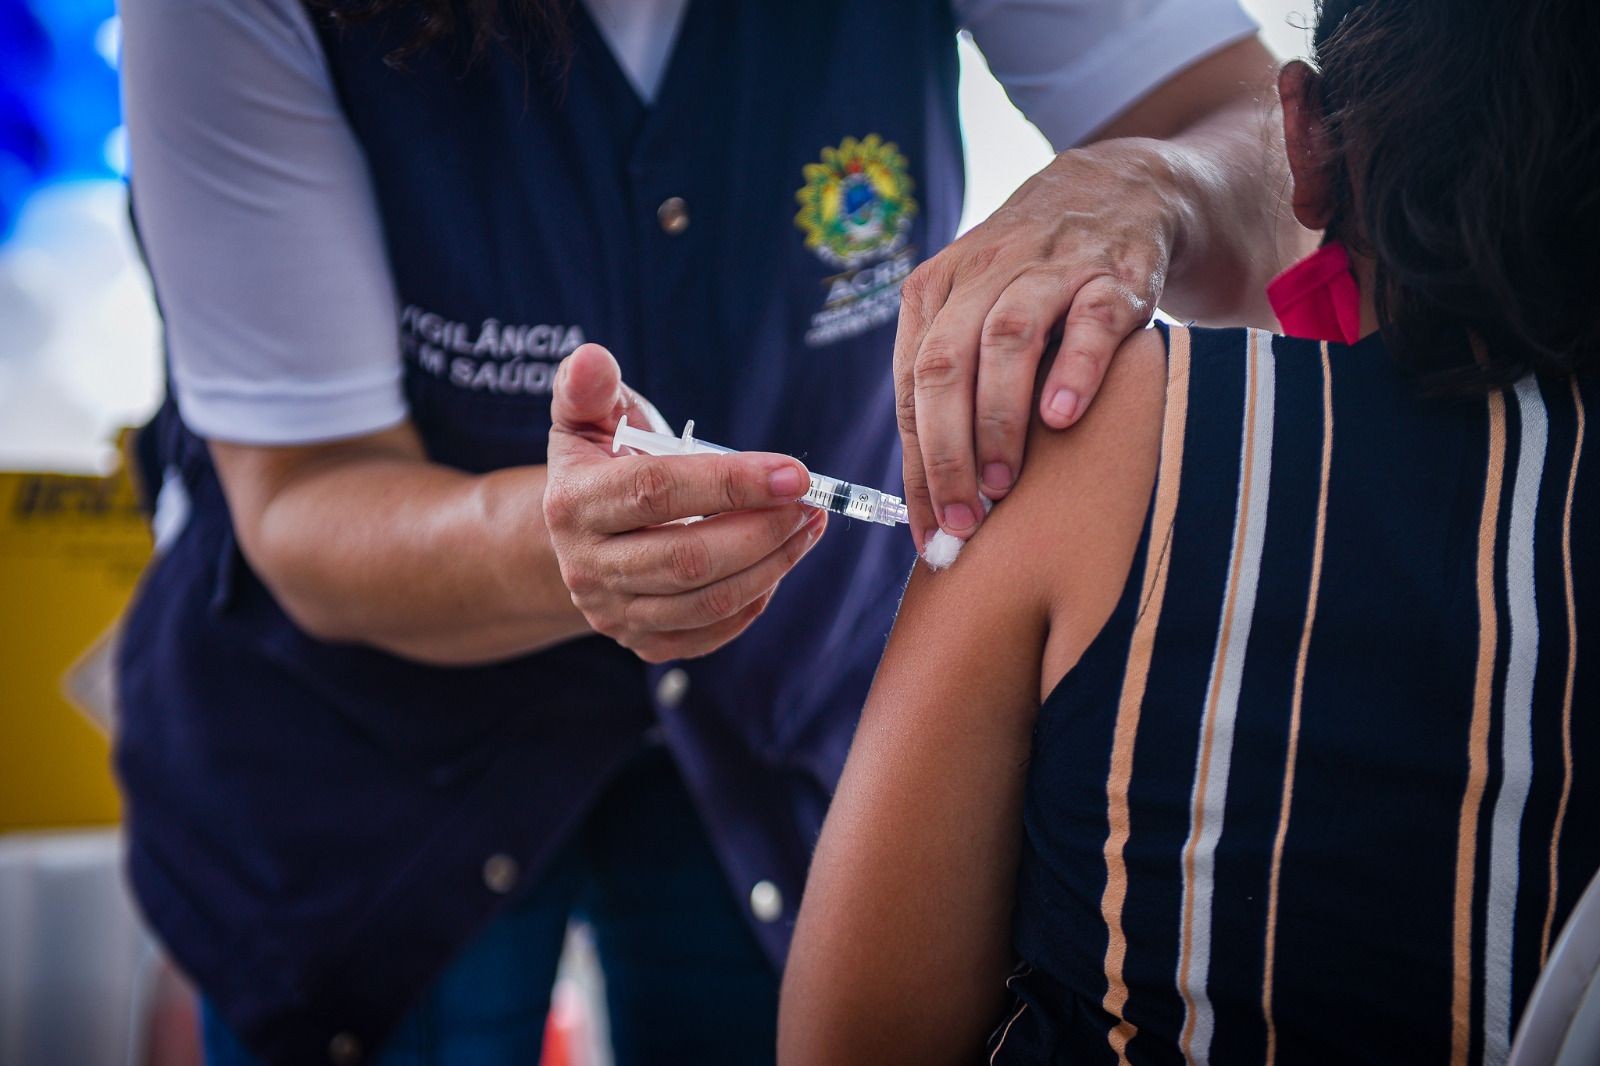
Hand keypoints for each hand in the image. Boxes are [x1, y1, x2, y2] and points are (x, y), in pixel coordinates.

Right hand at [544, 344, 826, 662]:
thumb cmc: (600, 460)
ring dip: (773, 564)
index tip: (795, 472)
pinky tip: (779, 562)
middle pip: (688, 558)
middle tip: (811, 502)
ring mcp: (613, 612)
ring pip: (707, 601)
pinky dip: (754, 602)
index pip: (658, 492)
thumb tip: (591, 359)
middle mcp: (587, 566)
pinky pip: (710, 633)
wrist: (580, 534)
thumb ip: (589, 386)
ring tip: (809, 525)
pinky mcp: (642, 641)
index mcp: (574, 501)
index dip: (732, 482)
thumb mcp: (586, 416)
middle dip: (763, 529)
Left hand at [894, 139, 1176, 549]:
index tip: (928, 531)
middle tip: (963, 521)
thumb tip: (933, 496)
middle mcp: (983, 275)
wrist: (1118, 191)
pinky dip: (1073, 370)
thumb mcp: (975, 312)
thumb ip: (951, 386)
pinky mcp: (1113, 273)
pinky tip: (1062, 418)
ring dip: (998, 419)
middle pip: (943, 366)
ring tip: (1002, 485)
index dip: (916, 466)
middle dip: (947, 453)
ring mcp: (1048, 270)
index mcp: (935, 292)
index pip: (911, 389)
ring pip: (1005, 341)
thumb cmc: (1032, 281)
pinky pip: (1089, 322)